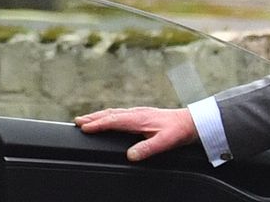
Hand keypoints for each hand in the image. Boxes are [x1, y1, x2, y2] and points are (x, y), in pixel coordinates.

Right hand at [75, 107, 197, 161]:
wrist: (192, 122)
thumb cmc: (178, 131)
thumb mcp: (164, 142)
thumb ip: (147, 149)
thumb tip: (130, 155)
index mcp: (139, 119)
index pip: (114, 121)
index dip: (98, 124)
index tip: (84, 127)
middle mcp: (137, 113)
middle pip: (111, 114)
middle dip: (93, 117)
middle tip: (77, 121)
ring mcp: (140, 113)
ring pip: (115, 113)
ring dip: (100, 116)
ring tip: (87, 119)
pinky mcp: (143, 115)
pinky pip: (121, 114)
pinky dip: (110, 116)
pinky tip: (109, 118)